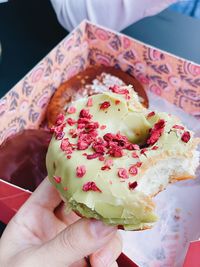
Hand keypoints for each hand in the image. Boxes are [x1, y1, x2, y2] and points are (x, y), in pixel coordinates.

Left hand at [0, 178, 121, 266]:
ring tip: (100, 260)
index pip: (56, 183)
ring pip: (100, 225)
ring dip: (107, 238)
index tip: (97, 169)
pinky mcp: (86, 258)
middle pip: (84, 202)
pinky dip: (110, 256)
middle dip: (99, 207)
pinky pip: (106, 248)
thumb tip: (103, 223)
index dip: (75, 173)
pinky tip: (104, 265)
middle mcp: (56, 224)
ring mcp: (73, 240)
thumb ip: (67, 243)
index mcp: (34, 215)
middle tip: (112, 213)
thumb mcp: (35, 262)